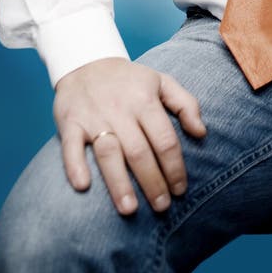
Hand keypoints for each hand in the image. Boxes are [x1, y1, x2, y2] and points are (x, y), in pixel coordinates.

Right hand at [54, 57, 206, 215]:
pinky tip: (83, 186)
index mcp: (145, 101)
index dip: (175, 167)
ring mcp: (94, 117)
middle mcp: (121, 110)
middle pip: (139, 152)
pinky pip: (71, 147)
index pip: (165, 139)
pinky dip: (75, 166)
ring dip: (119, 183)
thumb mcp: (162, 81)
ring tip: (130, 209)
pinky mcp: (70, 123)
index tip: (180, 190)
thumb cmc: (130, 80)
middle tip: (162, 207)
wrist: (87, 62)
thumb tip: (201, 133)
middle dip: (153, 182)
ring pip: (109, 153)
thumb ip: (186, 104)